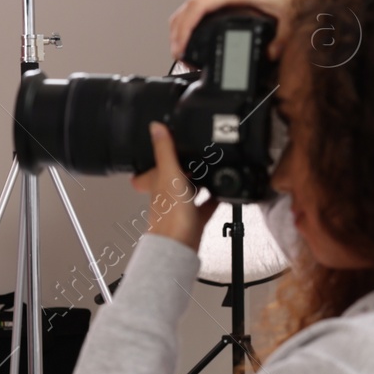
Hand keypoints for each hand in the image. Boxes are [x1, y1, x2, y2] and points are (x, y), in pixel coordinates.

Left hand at [130, 122, 218, 251]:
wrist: (180, 246)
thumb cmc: (170, 216)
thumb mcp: (169, 175)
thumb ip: (164, 151)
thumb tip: (155, 127)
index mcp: (156, 183)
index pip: (150, 168)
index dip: (155, 157)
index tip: (163, 143)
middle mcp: (166, 195)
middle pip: (173, 177)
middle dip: (183, 166)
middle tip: (196, 154)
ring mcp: (180, 208)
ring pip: (189, 190)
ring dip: (199, 180)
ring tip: (213, 167)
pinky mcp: (195, 220)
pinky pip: (206, 205)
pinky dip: (214, 198)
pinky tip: (224, 192)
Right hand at [167, 0, 301, 60]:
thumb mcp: (291, 20)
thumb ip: (282, 40)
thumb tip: (269, 55)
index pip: (200, 4)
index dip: (185, 26)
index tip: (180, 45)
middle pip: (191, 4)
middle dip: (178, 29)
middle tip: (177, 52)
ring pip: (192, 0)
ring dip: (181, 21)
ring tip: (179, 44)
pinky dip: (190, 14)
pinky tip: (189, 27)